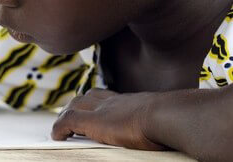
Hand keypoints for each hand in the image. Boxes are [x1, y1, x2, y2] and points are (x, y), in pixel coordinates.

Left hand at [51, 88, 165, 150]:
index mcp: (133, 102)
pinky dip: (60, 128)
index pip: (109, 97)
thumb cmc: (175, 120)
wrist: (169, 115)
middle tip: (70, 117)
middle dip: (77, 106)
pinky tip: (56, 136)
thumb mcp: (168, 119)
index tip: (96, 109)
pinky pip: (68, 122)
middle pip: (88, 97)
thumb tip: (172, 133)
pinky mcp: (94, 122)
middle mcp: (115, 101)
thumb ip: (162, 122)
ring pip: (75, 106)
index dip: (98, 102)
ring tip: (61, 128)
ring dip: (67, 115)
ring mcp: (103, 110)